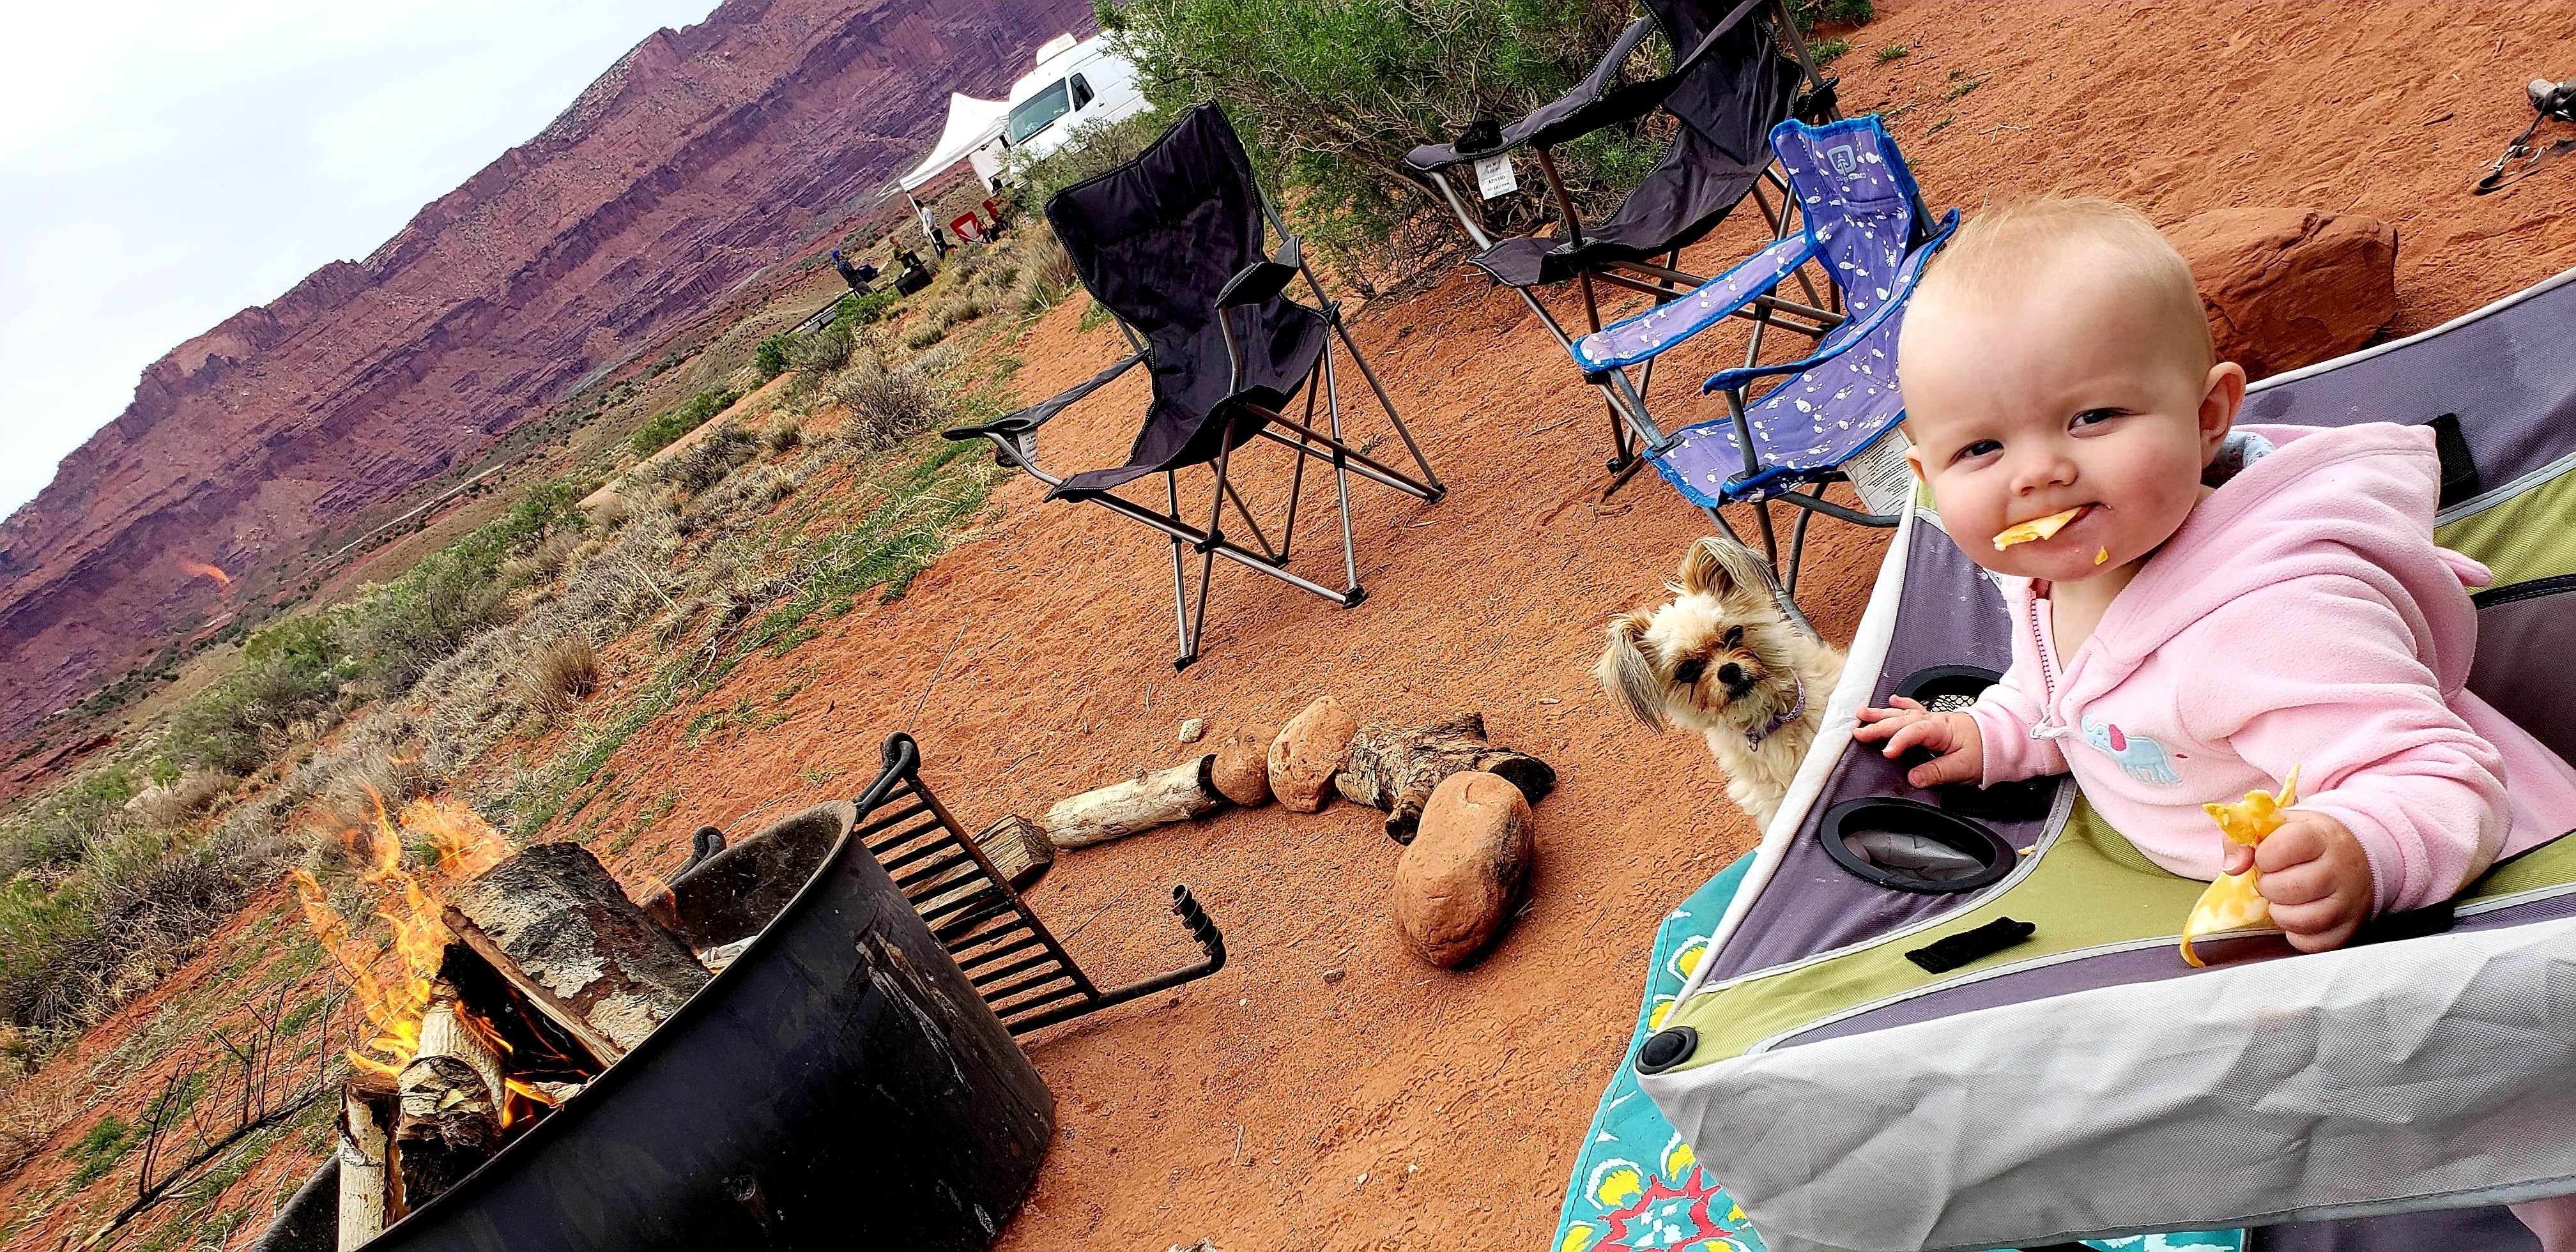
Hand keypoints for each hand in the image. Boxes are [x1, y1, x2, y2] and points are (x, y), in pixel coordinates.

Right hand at [1853, 697, 1984, 787]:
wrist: (2001, 739)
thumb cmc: (1985, 751)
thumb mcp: (1963, 768)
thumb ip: (1937, 772)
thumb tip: (1914, 778)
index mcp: (1942, 729)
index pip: (1915, 732)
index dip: (1899, 741)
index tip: (1886, 753)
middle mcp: (1935, 721)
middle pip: (1902, 721)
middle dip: (1878, 726)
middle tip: (1859, 733)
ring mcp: (1934, 719)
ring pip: (1904, 714)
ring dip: (1882, 714)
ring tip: (1862, 715)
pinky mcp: (1935, 722)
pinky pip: (1914, 710)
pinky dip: (1902, 705)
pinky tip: (1892, 701)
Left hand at [2224, 810, 2373, 951]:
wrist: (2355, 856)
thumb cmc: (2307, 841)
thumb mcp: (2276, 827)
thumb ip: (2243, 840)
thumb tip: (2233, 867)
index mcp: (2321, 836)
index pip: (2287, 846)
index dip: (2265, 855)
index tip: (2265, 857)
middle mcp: (2340, 869)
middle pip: (2292, 887)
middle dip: (2269, 887)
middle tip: (2271, 881)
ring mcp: (2349, 901)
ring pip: (2305, 919)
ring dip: (2280, 914)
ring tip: (2281, 900)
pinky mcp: (2350, 928)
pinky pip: (2315, 944)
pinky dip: (2296, 936)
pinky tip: (2294, 917)